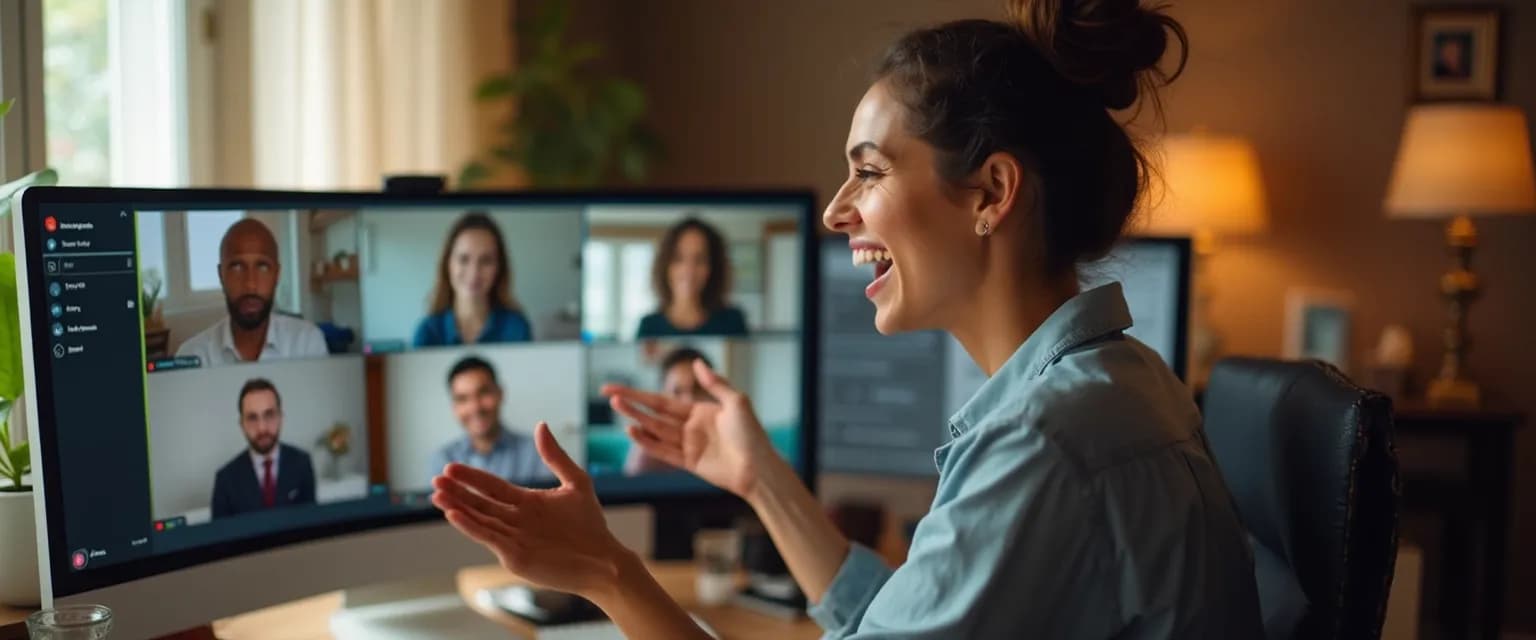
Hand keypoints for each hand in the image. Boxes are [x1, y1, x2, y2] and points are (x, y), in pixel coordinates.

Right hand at [431, 422, 626, 596]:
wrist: (605, 560)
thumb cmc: (591, 524)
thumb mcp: (576, 483)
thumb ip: (556, 456)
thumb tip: (540, 425)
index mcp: (526, 502)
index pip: (492, 487)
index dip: (472, 478)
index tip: (450, 467)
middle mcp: (515, 520)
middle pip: (480, 503)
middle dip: (458, 493)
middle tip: (436, 480)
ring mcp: (513, 539)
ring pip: (480, 521)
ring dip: (458, 509)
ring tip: (437, 497)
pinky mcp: (515, 557)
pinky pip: (489, 539)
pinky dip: (471, 528)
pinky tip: (455, 516)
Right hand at [603, 359, 774, 498]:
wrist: (759, 468)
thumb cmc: (752, 434)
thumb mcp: (736, 401)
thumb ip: (714, 383)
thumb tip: (696, 362)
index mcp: (700, 411)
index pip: (663, 401)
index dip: (640, 394)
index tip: (617, 388)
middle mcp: (691, 427)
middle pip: (655, 413)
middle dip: (632, 404)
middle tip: (608, 394)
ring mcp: (689, 446)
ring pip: (656, 431)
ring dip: (637, 419)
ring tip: (617, 407)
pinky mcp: (689, 463)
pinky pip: (664, 451)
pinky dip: (648, 442)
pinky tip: (633, 431)